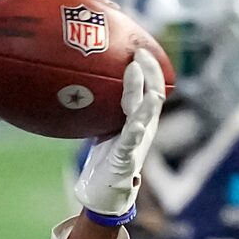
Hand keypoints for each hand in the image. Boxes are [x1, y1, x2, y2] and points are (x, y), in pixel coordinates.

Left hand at [75, 49, 165, 219]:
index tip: (138, 46)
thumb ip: (104, 106)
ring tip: (143, 82)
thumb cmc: (105, 159)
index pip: (151, 86)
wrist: (105, 193)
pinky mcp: (127, 159)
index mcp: (140, 118)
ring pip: (147, 116)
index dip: (149, 66)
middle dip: (150, 72)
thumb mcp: (104, 127)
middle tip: (139, 52)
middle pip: (155, 95)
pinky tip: (135, 125)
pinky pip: (132, 142)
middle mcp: (144, 128)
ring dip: (145, 99)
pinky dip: (134, 131)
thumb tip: (84, 80)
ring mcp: (138, 143)